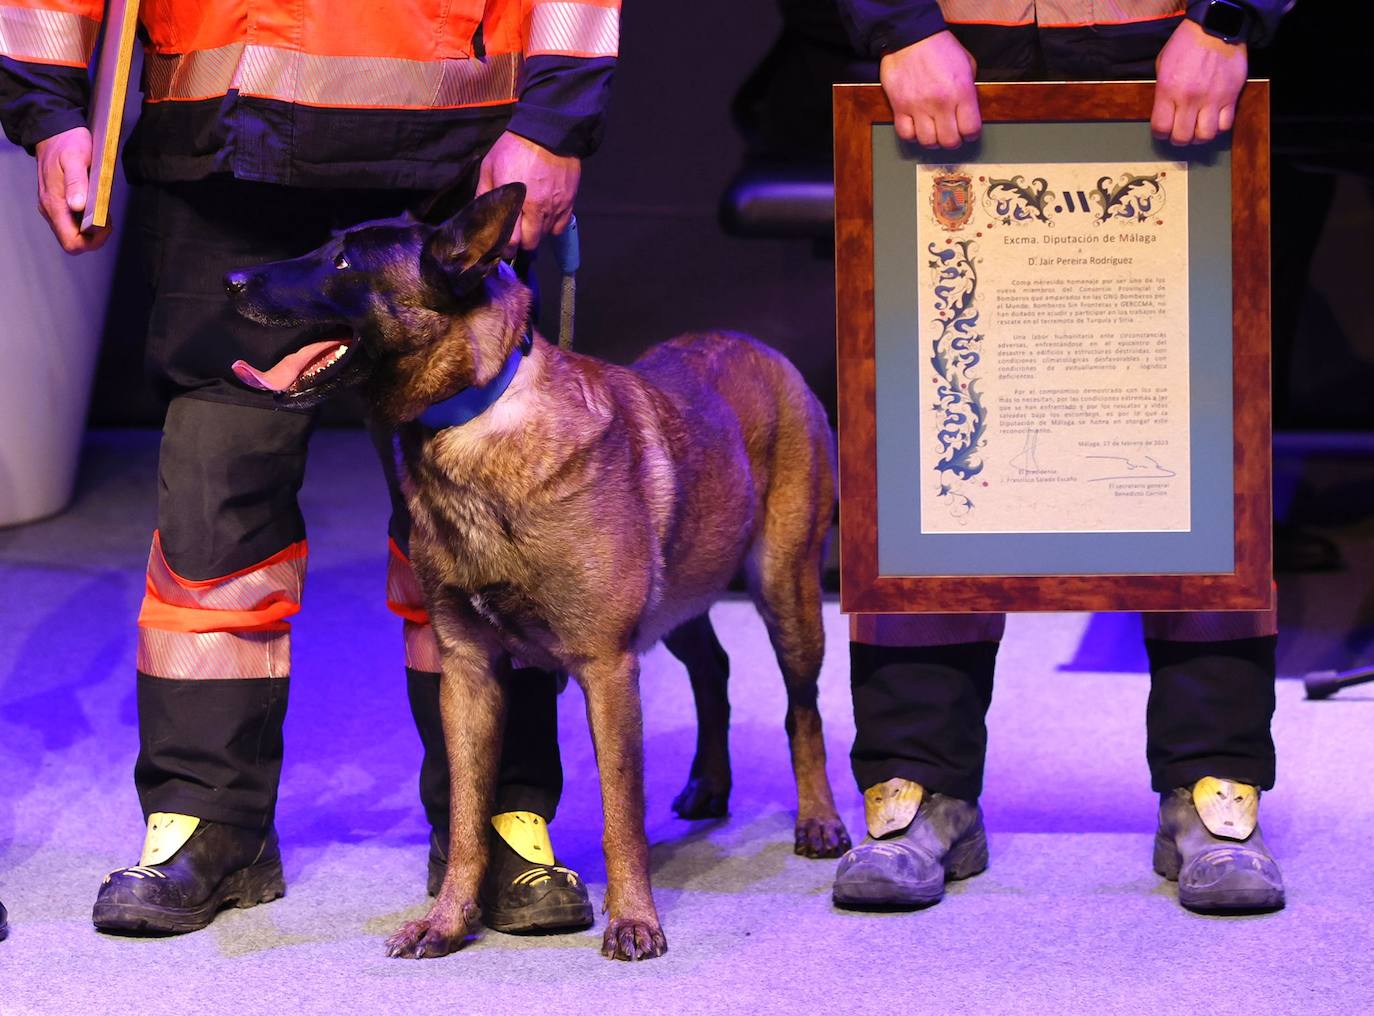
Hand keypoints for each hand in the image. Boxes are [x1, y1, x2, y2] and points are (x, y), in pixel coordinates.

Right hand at [35, 126, 111, 253]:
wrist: (54, 132)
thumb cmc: (67, 143)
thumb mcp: (75, 158)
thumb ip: (77, 182)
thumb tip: (78, 206)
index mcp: (53, 204)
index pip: (71, 242)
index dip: (92, 241)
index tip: (105, 224)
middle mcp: (51, 210)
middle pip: (73, 241)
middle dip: (94, 236)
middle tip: (106, 217)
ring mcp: (53, 207)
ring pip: (74, 233)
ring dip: (92, 228)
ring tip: (102, 209)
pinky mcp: (58, 203)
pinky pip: (73, 222)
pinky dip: (87, 219)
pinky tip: (95, 205)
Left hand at [476, 131, 580, 255]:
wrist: (548, 131)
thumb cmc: (515, 147)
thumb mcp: (490, 165)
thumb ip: (484, 191)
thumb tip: (479, 212)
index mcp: (515, 202)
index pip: (512, 240)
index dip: (506, 248)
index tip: (502, 246)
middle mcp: (536, 210)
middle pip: (530, 243)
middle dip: (521, 243)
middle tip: (515, 236)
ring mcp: (554, 207)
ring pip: (545, 236)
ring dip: (536, 234)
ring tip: (529, 224)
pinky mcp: (568, 202)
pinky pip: (559, 227)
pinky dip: (551, 227)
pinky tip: (545, 218)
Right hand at [879, 30, 980, 149]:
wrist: (911, 37)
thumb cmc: (939, 48)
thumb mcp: (966, 63)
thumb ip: (969, 88)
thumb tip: (968, 109)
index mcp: (961, 92)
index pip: (970, 129)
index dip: (971, 134)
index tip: (967, 131)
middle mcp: (941, 103)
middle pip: (949, 141)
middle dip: (952, 141)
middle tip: (950, 133)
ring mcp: (919, 107)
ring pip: (928, 142)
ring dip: (932, 140)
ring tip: (933, 131)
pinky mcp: (900, 107)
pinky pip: (906, 134)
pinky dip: (912, 135)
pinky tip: (916, 127)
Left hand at [1152, 17, 1247, 145]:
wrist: (1215, 27)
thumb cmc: (1185, 44)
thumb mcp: (1163, 64)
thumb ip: (1162, 90)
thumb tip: (1164, 111)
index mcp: (1169, 90)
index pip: (1161, 128)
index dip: (1160, 133)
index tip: (1163, 130)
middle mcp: (1190, 98)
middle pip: (1182, 137)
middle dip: (1179, 139)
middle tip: (1180, 132)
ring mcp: (1212, 99)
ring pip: (1205, 136)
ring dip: (1199, 137)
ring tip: (1198, 128)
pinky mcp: (1231, 96)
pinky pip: (1225, 124)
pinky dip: (1219, 127)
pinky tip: (1214, 120)